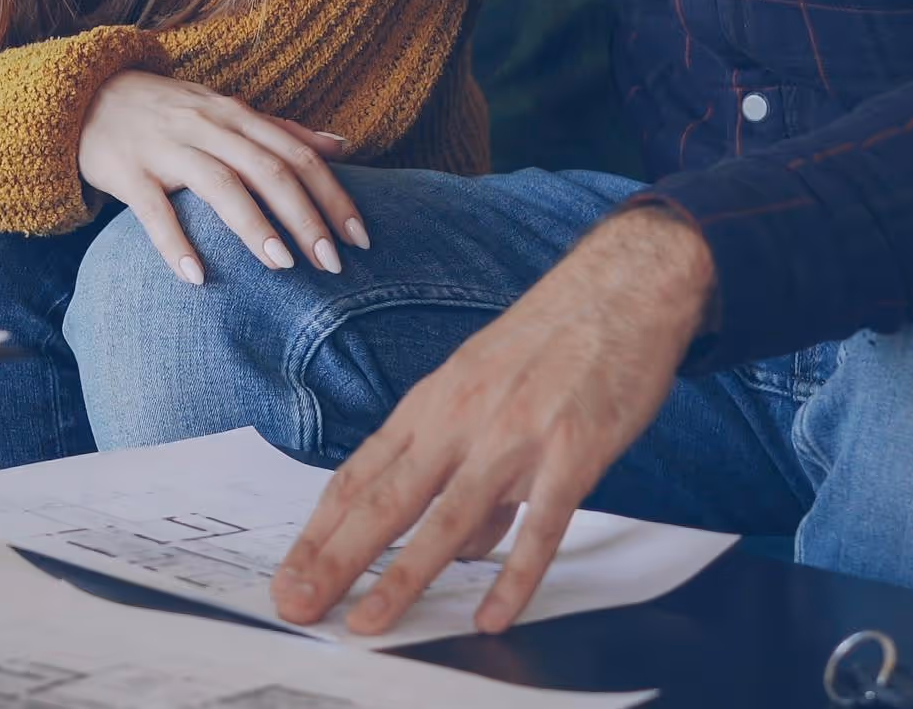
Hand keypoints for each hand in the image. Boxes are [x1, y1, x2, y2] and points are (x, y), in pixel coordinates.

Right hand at [75, 70, 365, 283]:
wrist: (85, 95)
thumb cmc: (165, 110)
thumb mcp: (223, 109)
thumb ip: (280, 129)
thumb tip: (342, 145)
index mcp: (234, 115)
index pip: (296, 153)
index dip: (332, 194)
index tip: (361, 237)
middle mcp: (206, 127)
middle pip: (267, 170)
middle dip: (305, 217)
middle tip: (332, 263)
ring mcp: (165, 148)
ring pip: (219, 185)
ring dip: (255, 226)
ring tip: (283, 266)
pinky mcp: (128, 172)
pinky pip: (154, 211)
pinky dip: (176, 244)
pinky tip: (196, 278)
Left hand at [274, 205, 715, 635]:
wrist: (621, 288)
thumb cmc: (548, 338)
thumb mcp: (483, 390)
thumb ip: (466, 468)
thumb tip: (462, 545)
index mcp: (431, 404)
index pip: (359, 477)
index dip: (320, 532)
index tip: (291, 574)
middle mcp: (460, 420)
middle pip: (384, 501)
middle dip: (335, 560)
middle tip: (297, 604)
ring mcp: (514, 438)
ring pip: (446, 521)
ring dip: (402, 578)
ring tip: (370, 624)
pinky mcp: (572, 455)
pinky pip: (540, 528)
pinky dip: (514, 578)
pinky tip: (491, 615)